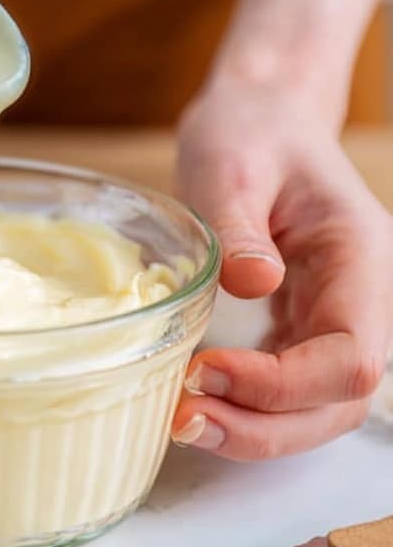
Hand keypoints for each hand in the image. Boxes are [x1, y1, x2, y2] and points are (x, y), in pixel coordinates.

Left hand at [171, 84, 392, 459]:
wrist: (259, 117)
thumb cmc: (249, 131)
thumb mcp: (231, 164)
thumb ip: (241, 224)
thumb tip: (254, 283)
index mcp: (362, 257)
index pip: (350, 355)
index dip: (283, 384)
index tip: (205, 370)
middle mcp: (364, 298)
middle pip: (340, 400)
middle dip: (265, 426)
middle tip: (185, 419)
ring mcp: (338, 315)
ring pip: (319, 407)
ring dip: (255, 428)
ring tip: (183, 420)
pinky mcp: (304, 325)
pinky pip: (292, 388)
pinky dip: (249, 407)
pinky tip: (197, 401)